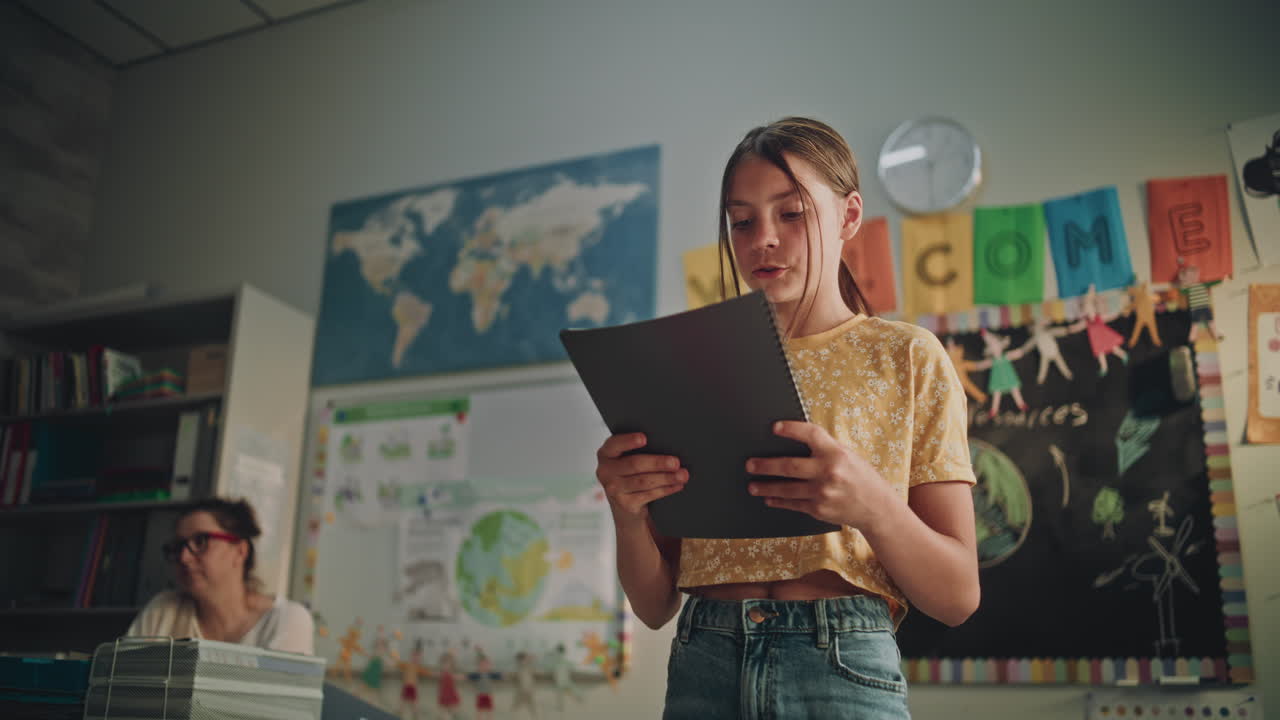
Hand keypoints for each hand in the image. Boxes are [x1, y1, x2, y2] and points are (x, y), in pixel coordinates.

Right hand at [595, 433, 686, 522]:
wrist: (626, 504)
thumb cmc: (632, 472)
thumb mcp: (628, 458)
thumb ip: (639, 450)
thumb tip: (666, 443)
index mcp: (606, 454)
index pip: (614, 444)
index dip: (629, 441)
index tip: (644, 438)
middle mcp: (605, 471)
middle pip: (634, 464)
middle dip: (657, 463)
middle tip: (675, 462)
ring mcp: (613, 489)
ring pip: (643, 481)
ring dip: (666, 478)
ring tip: (682, 475)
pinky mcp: (625, 504)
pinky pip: (649, 494)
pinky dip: (666, 489)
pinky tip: (677, 485)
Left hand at [746, 421, 893, 529]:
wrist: (877, 507)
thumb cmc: (859, 476)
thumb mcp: (847, 456)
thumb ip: (823, 449)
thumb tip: (791, 443)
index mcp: (836, 453)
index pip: (811, 434)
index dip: (792, 429)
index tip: (775, 427)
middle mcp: (829, 472)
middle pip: (789, 466)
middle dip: (765, 465)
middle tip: (749, 464)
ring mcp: (823, 493)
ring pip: (787, 489)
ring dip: (766, 486)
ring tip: (752, 485)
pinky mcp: (819, 510)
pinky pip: (793, 504)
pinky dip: (779, 501)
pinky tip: (769, 498)